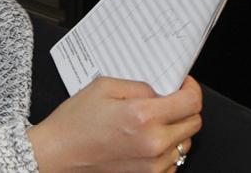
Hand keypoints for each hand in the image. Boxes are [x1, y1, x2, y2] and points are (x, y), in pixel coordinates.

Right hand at [27, 76, 202, 172]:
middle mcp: (153, 143)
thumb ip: (139, 86)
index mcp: (143, 116)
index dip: (192, 89)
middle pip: (194, 123)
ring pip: (185, 144)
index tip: (184, 85)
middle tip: (168, 102)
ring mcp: (152, 165)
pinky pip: (173, 162)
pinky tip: (146, 142)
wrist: (56, 154)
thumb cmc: (74, 123)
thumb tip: (161, 92)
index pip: (191, 102)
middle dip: (185, 108)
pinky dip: (166, 151)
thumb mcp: (104, 87)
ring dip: (175, 130)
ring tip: (152, 124)